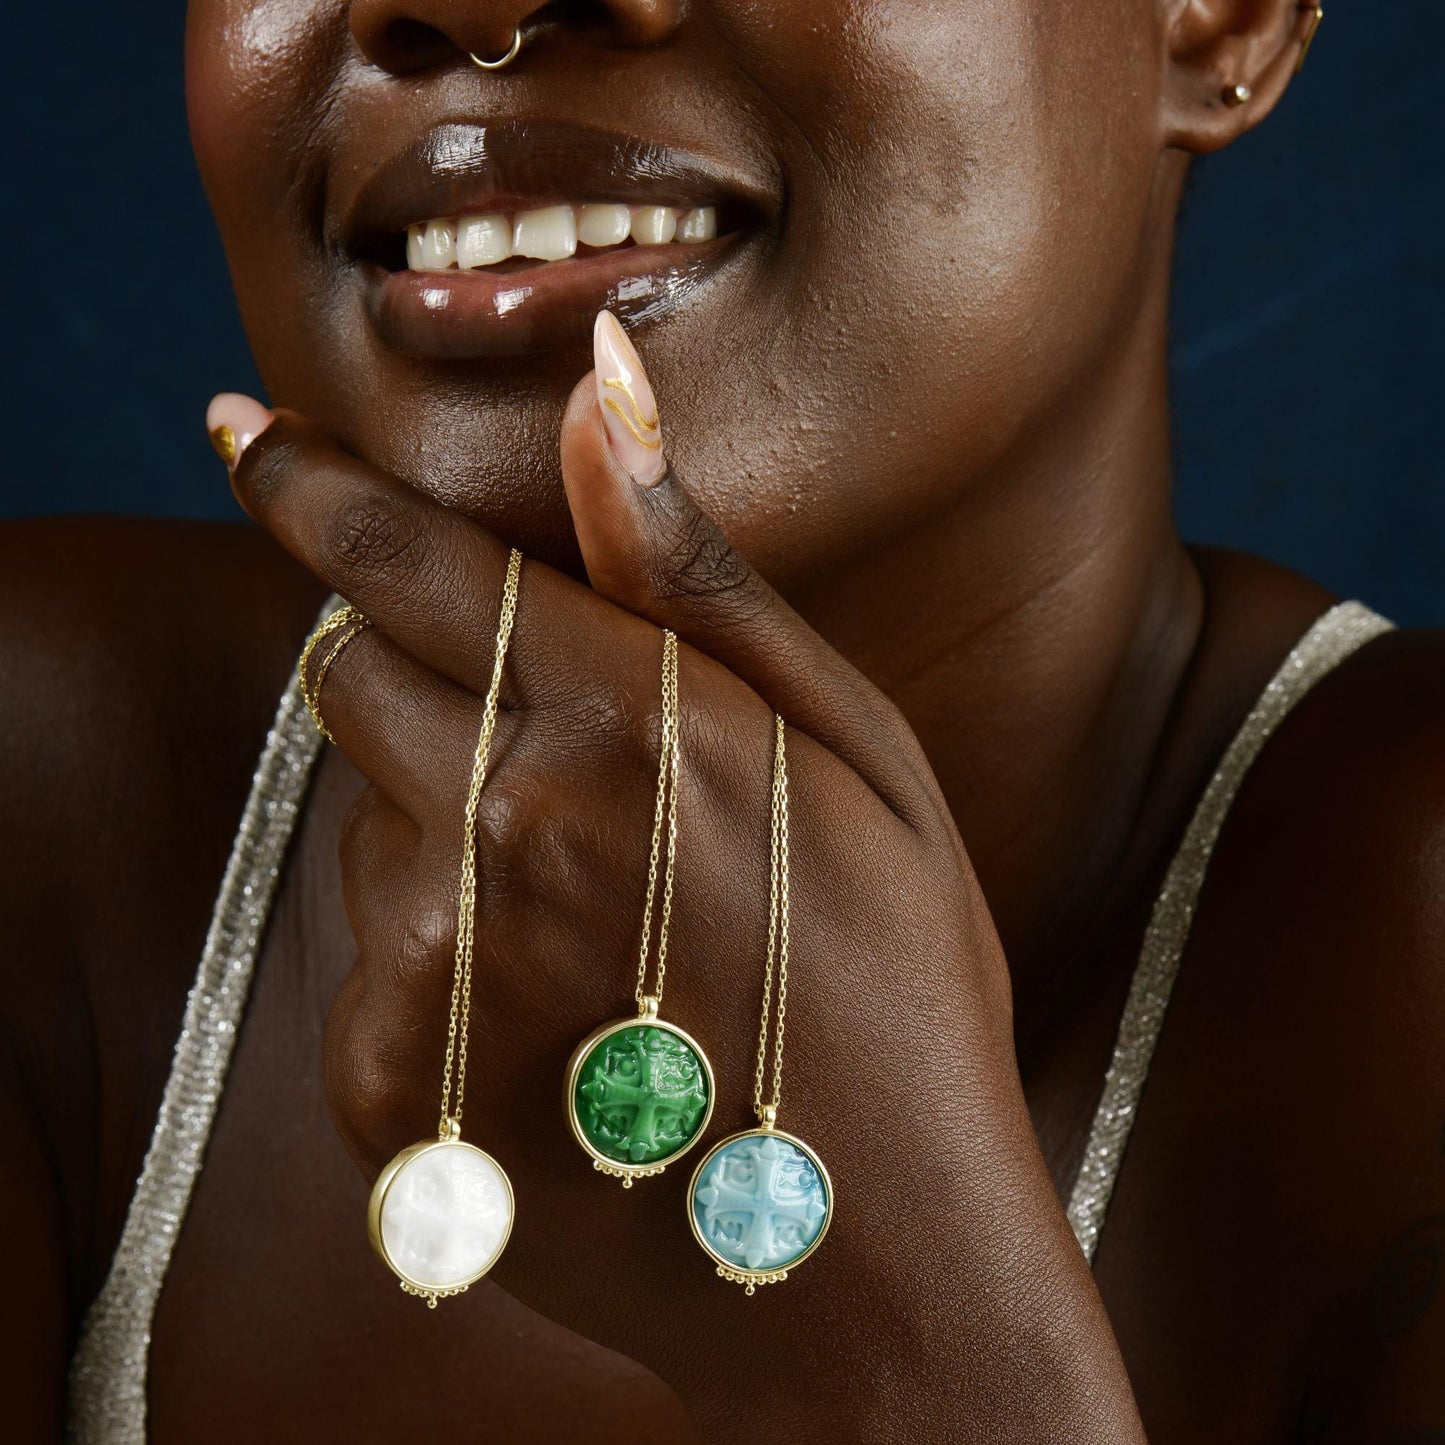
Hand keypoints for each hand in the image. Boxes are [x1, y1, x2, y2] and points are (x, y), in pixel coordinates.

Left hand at [215, 312, 1142, 1440]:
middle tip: (543, 739)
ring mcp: (431, 972)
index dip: (310, 484)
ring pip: (363, 813)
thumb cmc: (899, 985)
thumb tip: (603, 393)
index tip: (239, 429)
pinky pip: (366, 950)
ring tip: (593, 914)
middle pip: (346, 665)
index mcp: (631, 725)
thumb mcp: (859, 756)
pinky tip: (559, 1009)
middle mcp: (504, 834)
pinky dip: (434, 946)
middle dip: (412, 662)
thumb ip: (706, 575)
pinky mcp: (383, 1088)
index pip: (409, 560)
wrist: (872, 1261)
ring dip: (441, 817)